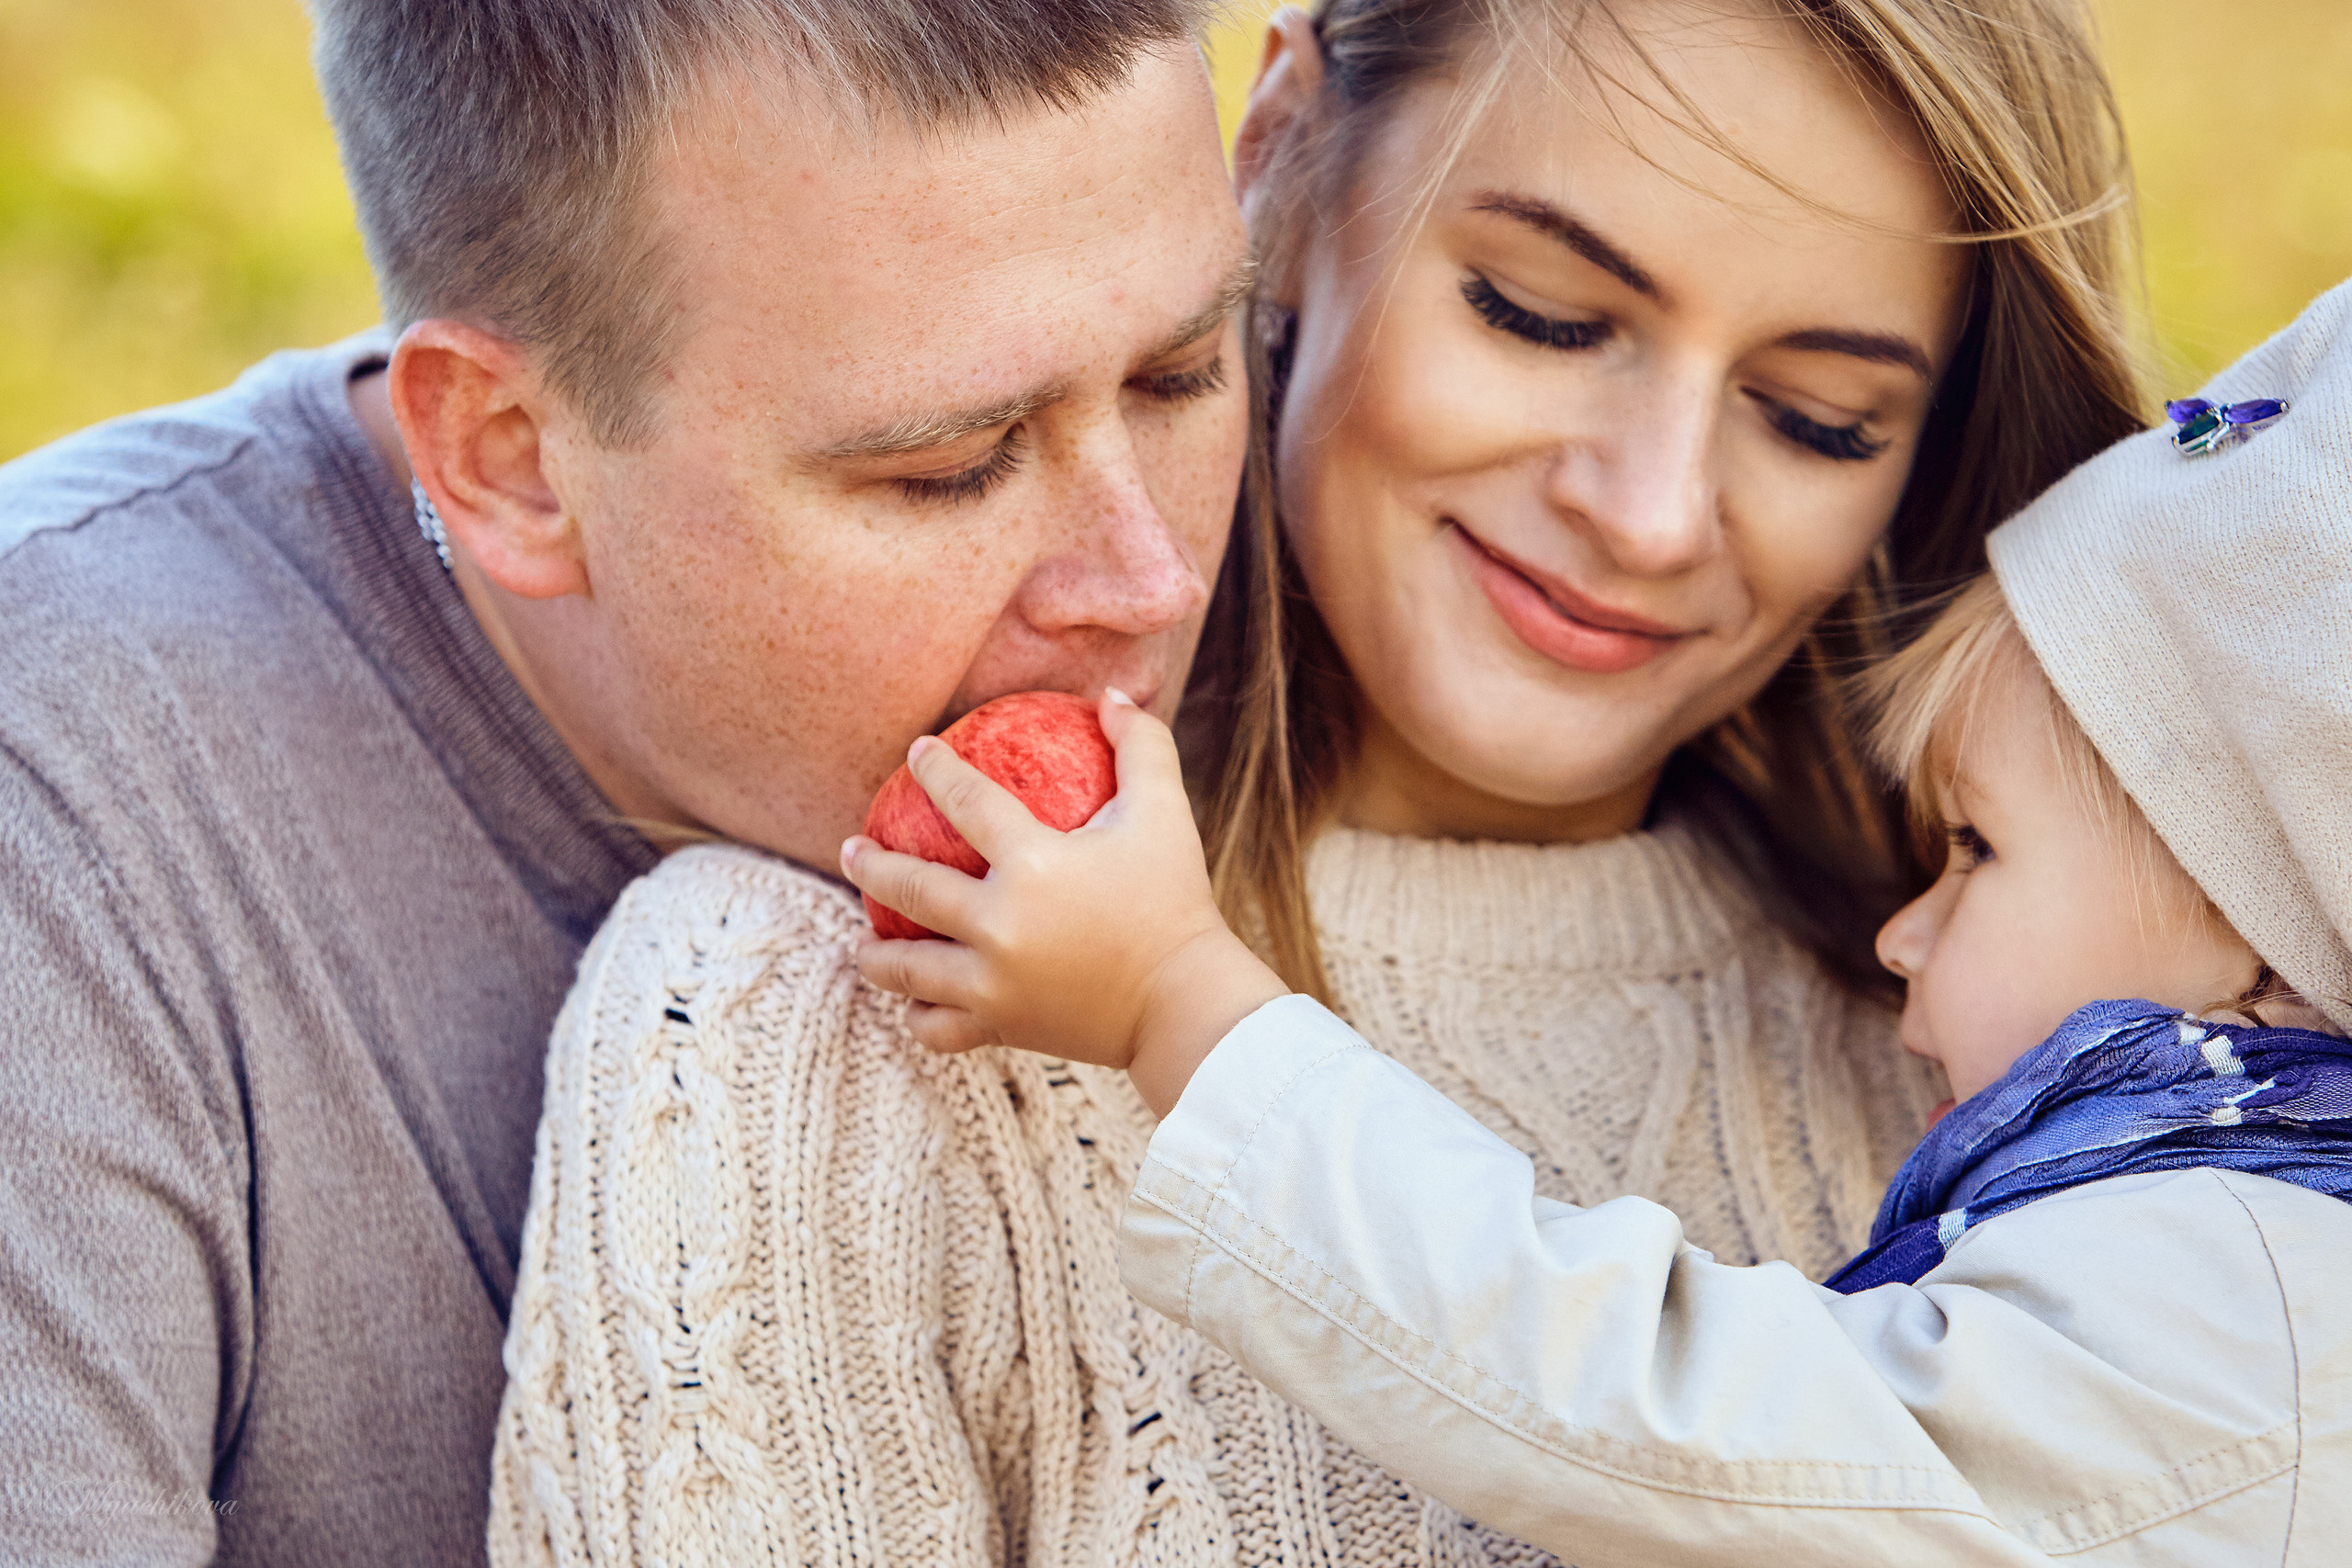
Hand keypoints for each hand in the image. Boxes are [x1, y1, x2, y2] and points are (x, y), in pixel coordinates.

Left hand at [842, 691, 1286, 1114]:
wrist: (1187, 1005)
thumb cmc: (1177, 902)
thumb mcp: (1165, 814)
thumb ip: (1140, 747)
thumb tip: (1109, 697)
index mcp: (1034, 864)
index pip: (965, 800)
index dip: (934, 770)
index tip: (915, 754)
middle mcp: (999, 924)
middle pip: (910, 885)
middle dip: (869, 864)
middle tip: (852, 849)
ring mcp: (993, 982)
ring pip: (906, 968)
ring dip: (877, 952)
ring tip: (865, 942)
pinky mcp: (1000, 1026)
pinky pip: (936, 1028)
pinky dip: (919, 1016)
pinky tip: (914, 1002)